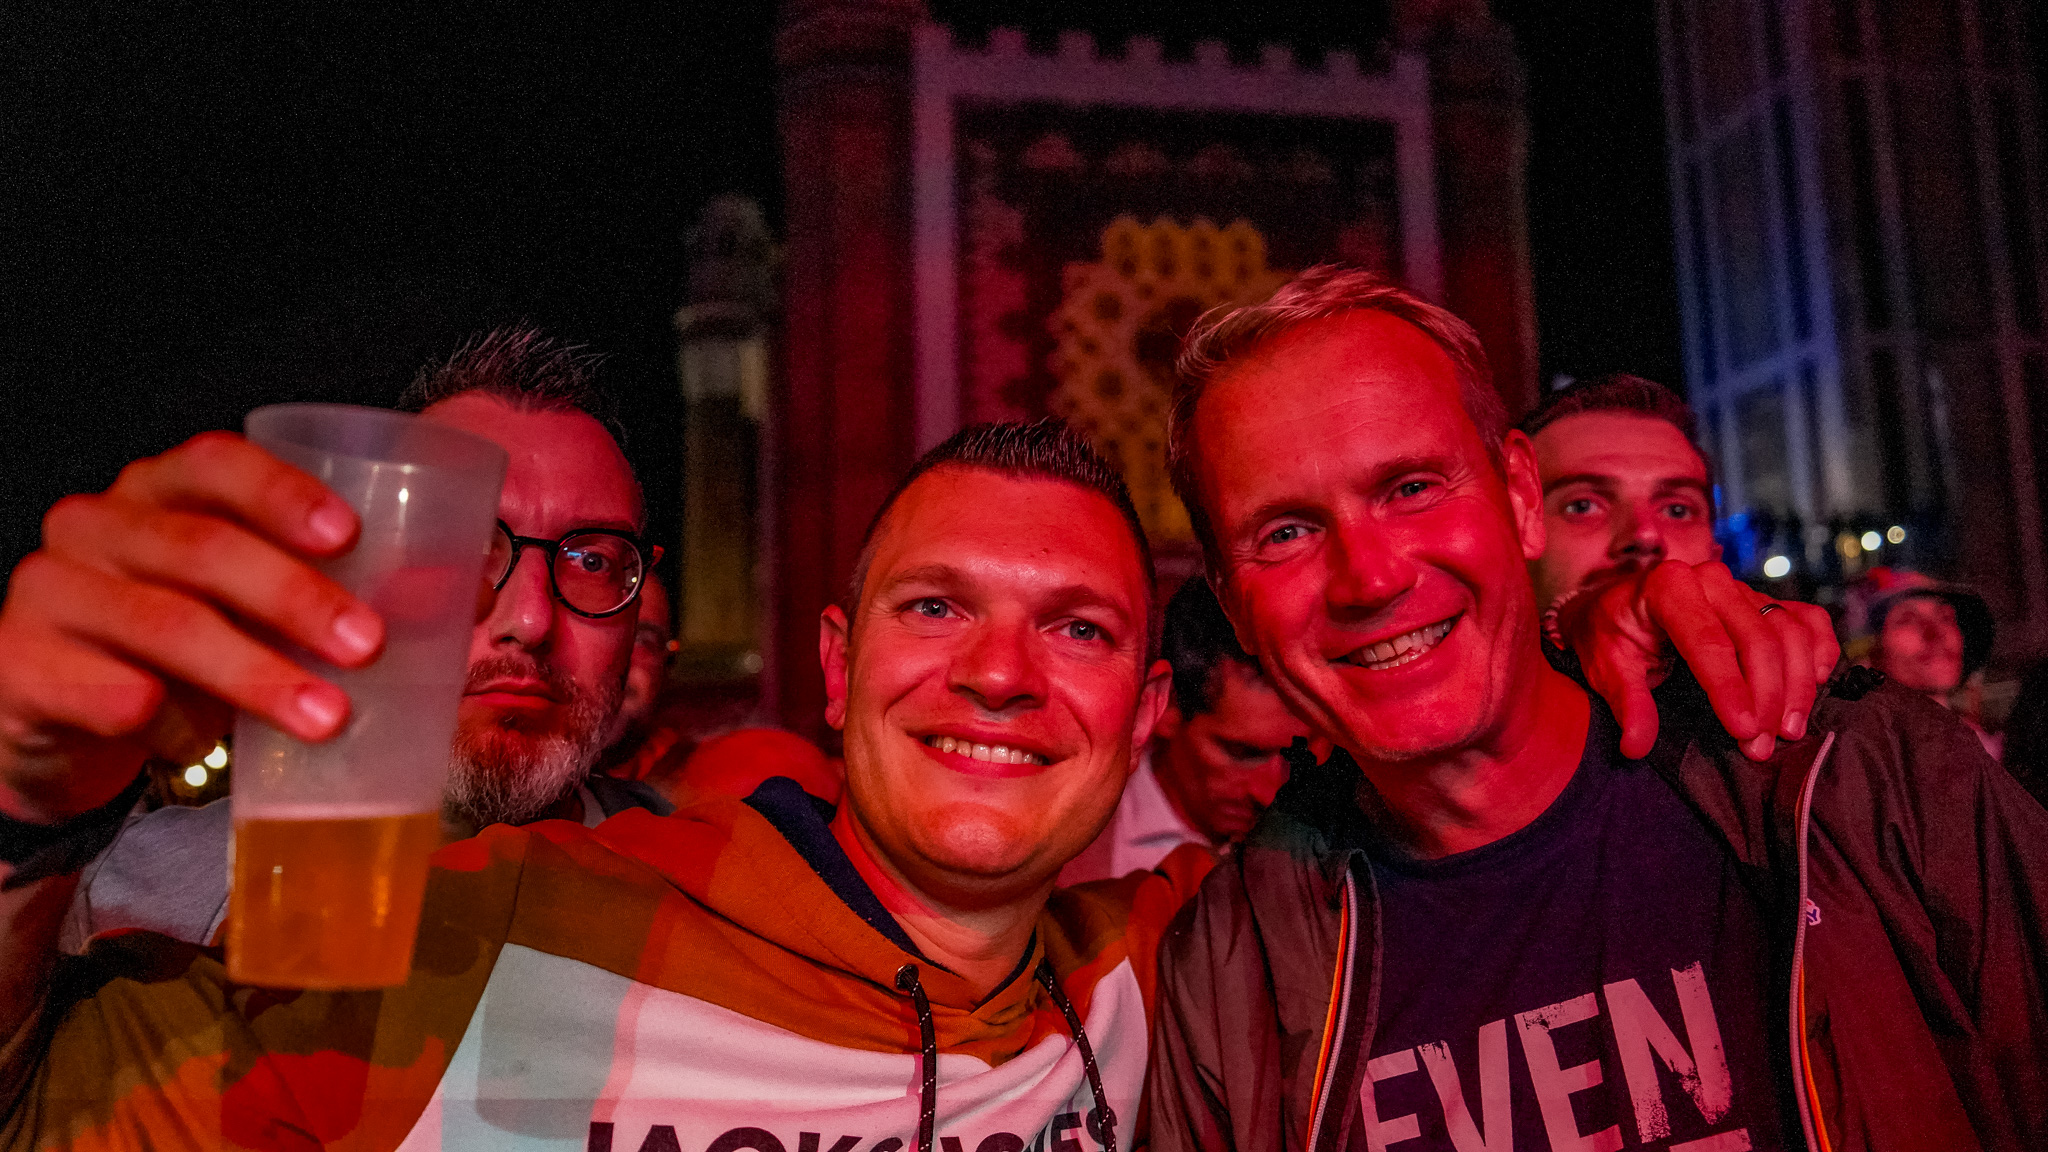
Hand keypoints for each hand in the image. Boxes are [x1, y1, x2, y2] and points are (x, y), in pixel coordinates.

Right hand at [0, 432, 382, 822]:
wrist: (53, 717)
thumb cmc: (180, 649)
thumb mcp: (249, 610)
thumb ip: (336, 593)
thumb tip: (468, 597)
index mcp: (158, 491)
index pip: (215, 462)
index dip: (282, 491)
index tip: (348, 534)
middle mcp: (96, 526)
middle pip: (202, 550)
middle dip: (296, 598)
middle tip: (368, 645)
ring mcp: (51, 594)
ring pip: (165, 626)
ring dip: (256, 674)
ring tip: (328, 716)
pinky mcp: (24, 668)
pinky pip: (107, 692)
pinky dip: (167, 722)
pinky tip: (203, 748)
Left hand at [1559, 560, 1838, 760]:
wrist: (1618, 606)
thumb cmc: (1611, 635)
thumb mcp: (1605, 666)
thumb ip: (1626, 703)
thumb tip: (1636, 745)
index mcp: (1668, 586)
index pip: (1708, 642)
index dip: (1730, 689)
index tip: (1743, 731)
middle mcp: (1711, 579)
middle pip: (1758, 639)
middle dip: (1766, 698)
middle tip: (1760, 746)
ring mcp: (1742, 588)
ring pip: (1788, 633)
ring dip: (1797, 686)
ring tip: (1787, 731)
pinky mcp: (1763, 602)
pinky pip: (1807, 620)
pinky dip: (1820, 651)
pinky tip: (1818, 684)